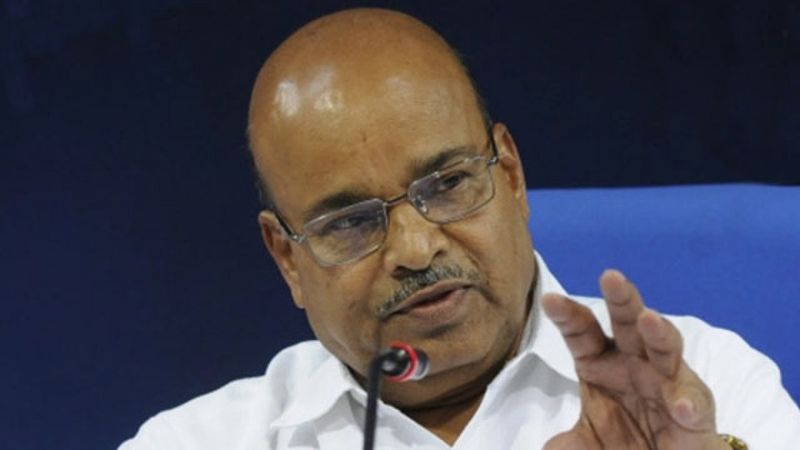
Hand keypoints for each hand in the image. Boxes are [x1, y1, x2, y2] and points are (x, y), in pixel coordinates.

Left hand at [541, 270, 728, 449]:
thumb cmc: (622, 443)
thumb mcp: (582, 444)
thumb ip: (563, 443)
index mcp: (600, 362)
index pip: (582, 331)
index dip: (567, 315)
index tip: (549, 300)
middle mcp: (633, 363)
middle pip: (627, 324)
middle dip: (621, 300)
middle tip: (611, 277)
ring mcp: (666, 383)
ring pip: (665, 348)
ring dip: (659, 332)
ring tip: (649, 319)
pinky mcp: (694, 411)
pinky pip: (693, 402)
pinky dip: (687, 400)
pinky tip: (678, 403)